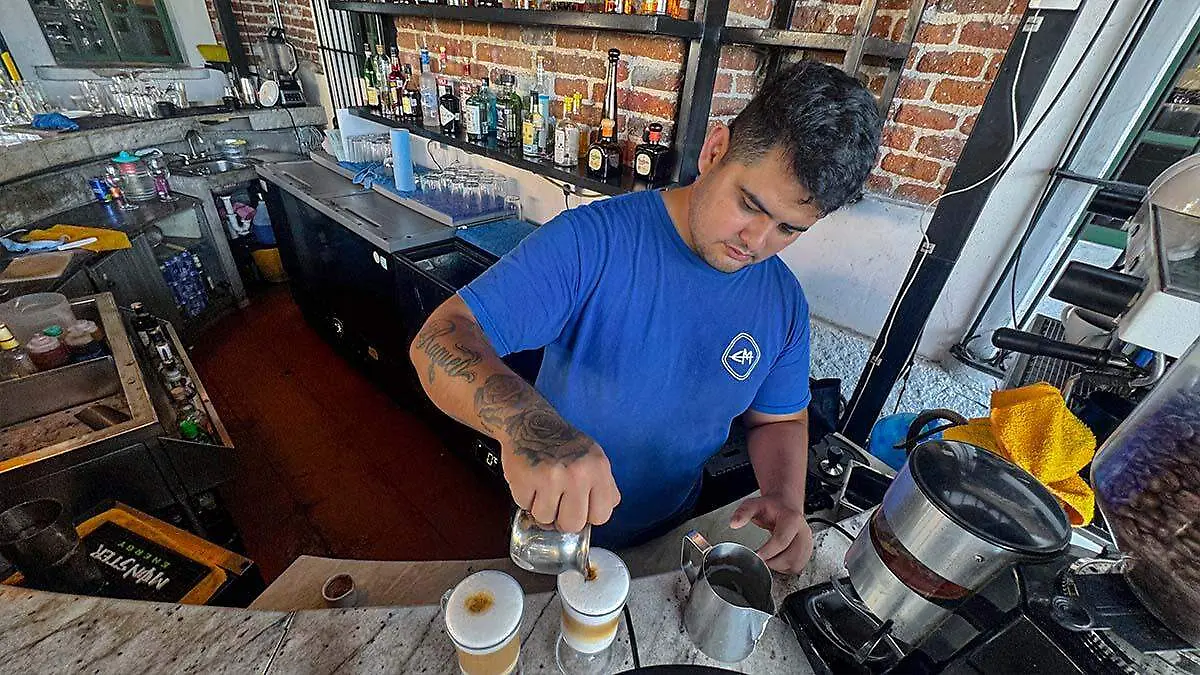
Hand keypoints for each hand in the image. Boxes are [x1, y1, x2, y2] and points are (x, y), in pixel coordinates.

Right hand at [501, 425, 620, 533]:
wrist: (530, 422)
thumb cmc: (563, 444)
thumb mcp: (594, 458)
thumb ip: (605, 487)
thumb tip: (604, 512)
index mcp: (598, 469)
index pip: (601, 516)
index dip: (587, 516)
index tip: (580, 507)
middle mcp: (577, 473)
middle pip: (573, 525)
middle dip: (563, 519)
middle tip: (558, 503)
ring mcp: (550, 477)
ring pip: (546, 519)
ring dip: (541, 508)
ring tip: (543, 489)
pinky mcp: (525, 479)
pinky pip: (525, 507)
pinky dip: (525, 498)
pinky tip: (530, 482)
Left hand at [729, 496, 813, 573]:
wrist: (784, 506)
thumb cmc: (771, 507)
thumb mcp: (754, 505)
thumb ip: (743, 513)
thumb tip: (734, 523)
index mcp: (792, 520)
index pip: (781, 541)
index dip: (768, 552)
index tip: (756, 556)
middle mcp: (803, 532)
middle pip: (790, 557)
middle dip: (772, 561)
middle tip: (760, 557)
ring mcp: (807, 543)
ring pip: (795, 565)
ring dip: (779, 566)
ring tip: (768, 557)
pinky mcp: (807, 552)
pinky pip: (797, 567)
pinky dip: (785, 568)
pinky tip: (777, 559)